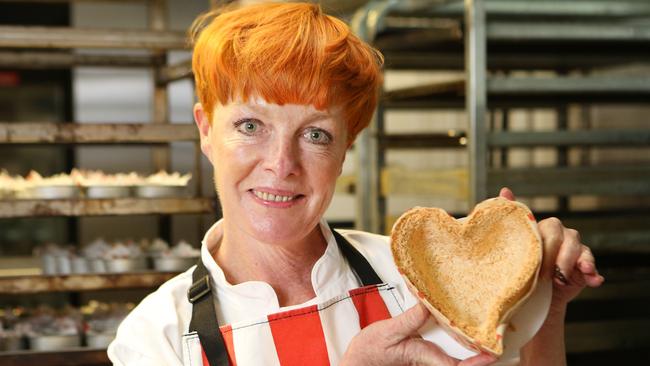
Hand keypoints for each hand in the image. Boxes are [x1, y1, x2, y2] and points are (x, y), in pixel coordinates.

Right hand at [341, 303, 495, 365]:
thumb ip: (411, 319)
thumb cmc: (369, 354)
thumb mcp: (389, 331)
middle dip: (479, 352)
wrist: (356, 363)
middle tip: (496, 335)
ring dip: (467, 346)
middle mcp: (428, 361)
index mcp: (424, 357)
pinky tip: (457, 327)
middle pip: (460, 361)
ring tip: (481, 329)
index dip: (478, 362)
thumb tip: (429, 303)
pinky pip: (443, 350)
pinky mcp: (421, 353)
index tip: (493, 353)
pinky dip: (453, 340)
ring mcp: (425, 358)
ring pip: (453, 356)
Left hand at [498, 188, 604, 311]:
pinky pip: (592, 266)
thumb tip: (505, 190)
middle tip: (547, 276)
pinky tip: (593, 280)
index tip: (538, 266)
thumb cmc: (522, 267)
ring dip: (572, 265)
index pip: (550, 230)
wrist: (533, 293)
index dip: (546, 248)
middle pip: (567, 239)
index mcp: (544, 229)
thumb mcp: (512, 245)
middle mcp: (562, 235)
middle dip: (558, 258)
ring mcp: (575, 250)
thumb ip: (512, 218)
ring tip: (561, 280)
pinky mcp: (585, 266)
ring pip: (581, 250)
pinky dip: (594, 274)